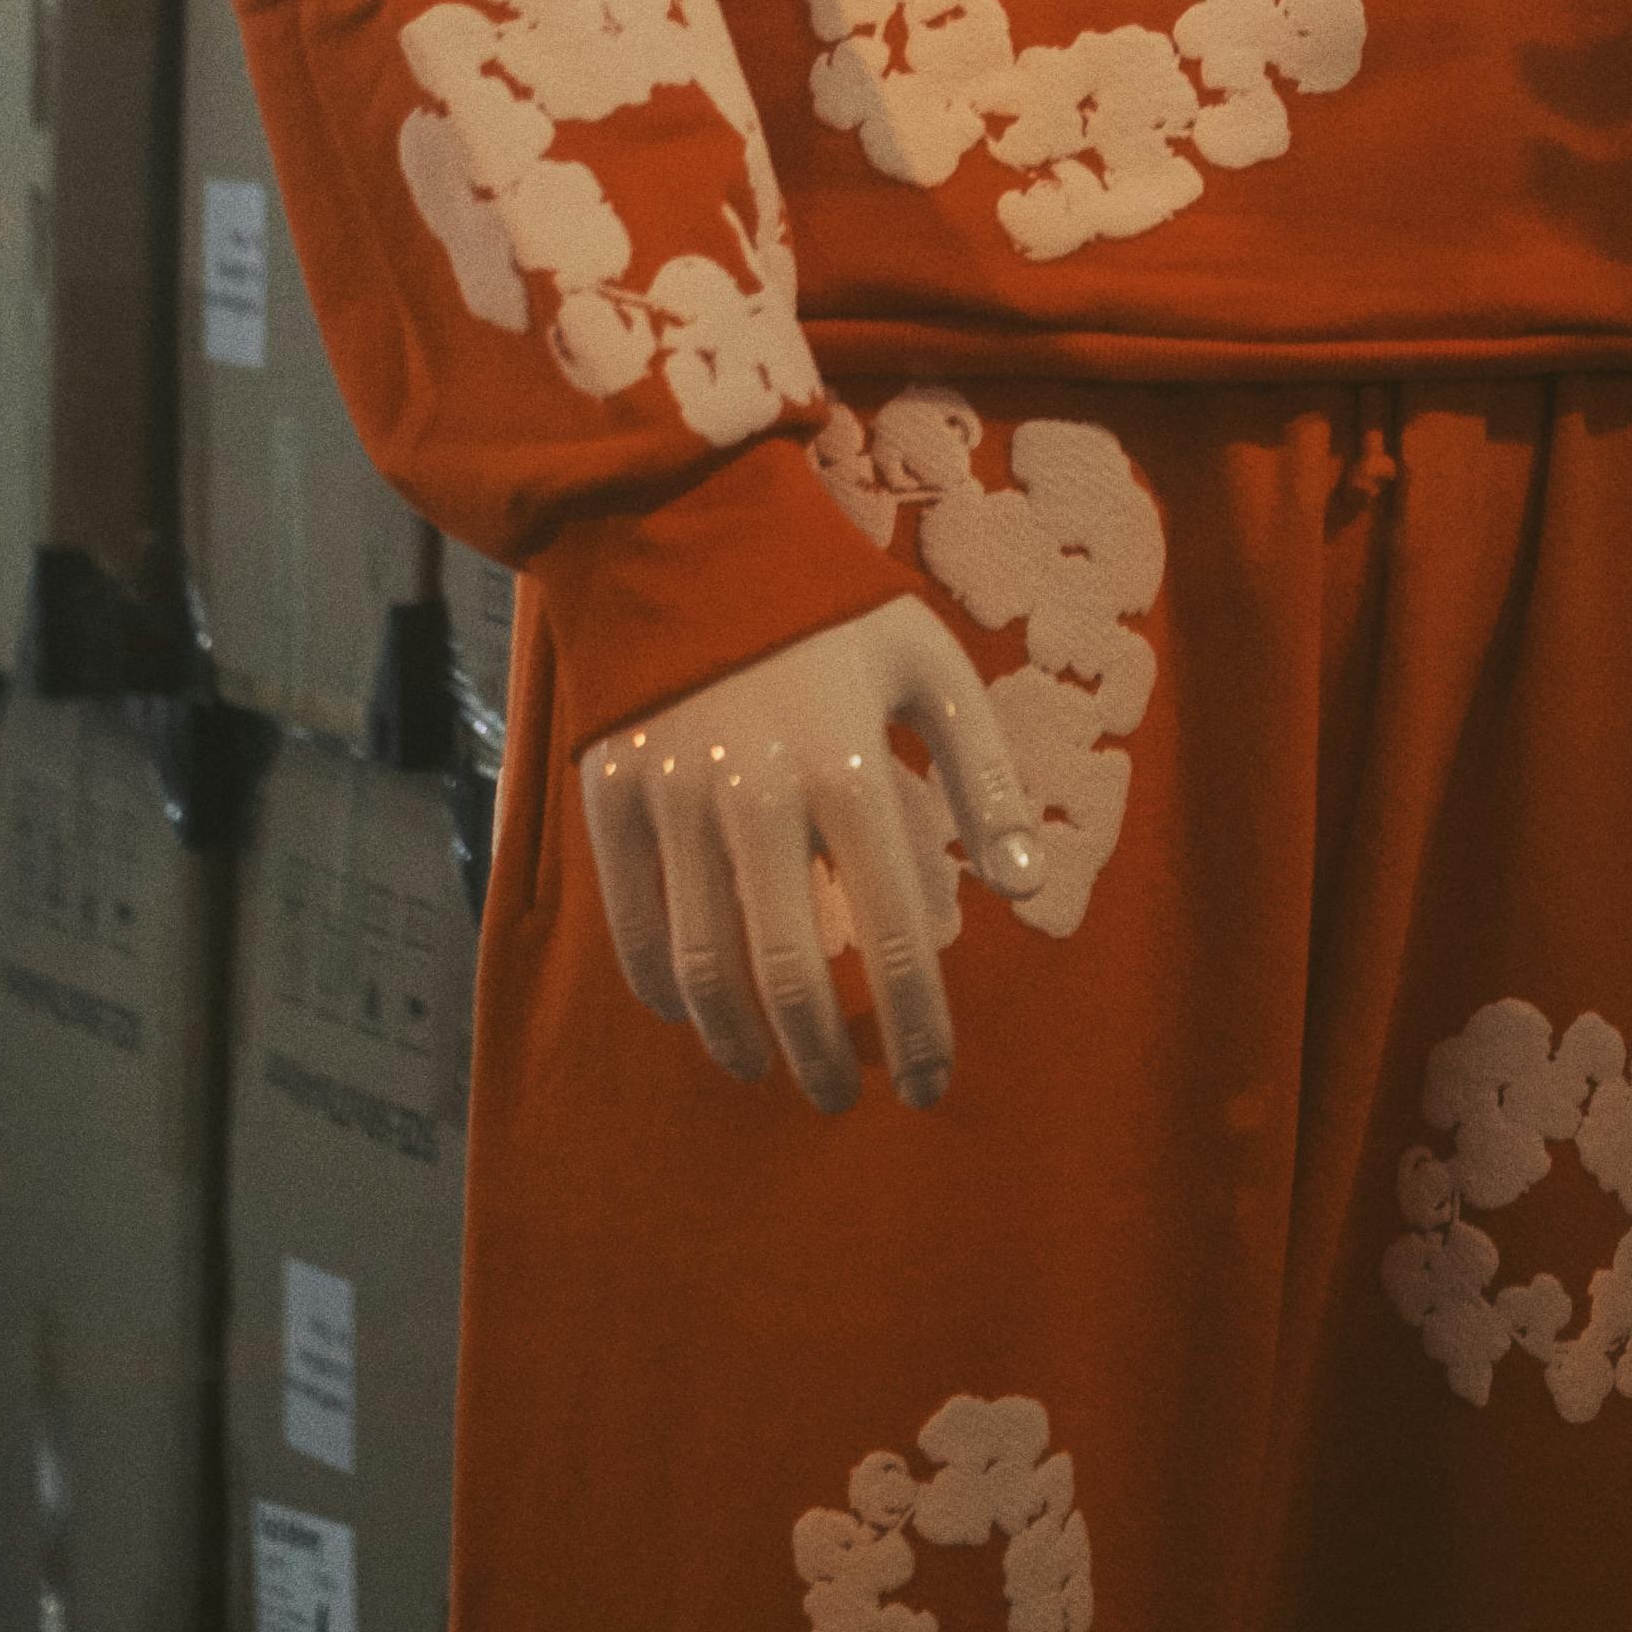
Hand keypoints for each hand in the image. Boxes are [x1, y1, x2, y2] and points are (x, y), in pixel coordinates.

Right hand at [580, 595, 1045, 1113]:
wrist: (691, 534)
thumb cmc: (829, 609)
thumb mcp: (930, 663)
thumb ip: (985, 771)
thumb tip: (1020, 886)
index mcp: (850, 762)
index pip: (900, 931)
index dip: (920, 1024)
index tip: (932, 1082)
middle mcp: (758, 793)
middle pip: (794, 974)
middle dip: (829, 1058)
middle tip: (851, 1097)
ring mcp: (675, 798)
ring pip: (706, 967)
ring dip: (745, 1041)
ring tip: (777, 1069)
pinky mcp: (612, 797)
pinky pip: (634, 928)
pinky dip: (665, 990)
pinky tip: (700, 1014)